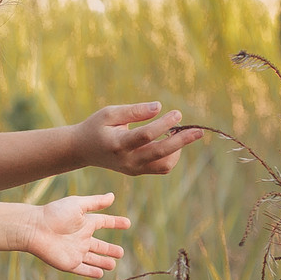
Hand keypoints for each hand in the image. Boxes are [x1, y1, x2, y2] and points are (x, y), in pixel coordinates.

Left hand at [0, 194, 130, 277]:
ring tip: (113, 264)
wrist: (35, 229)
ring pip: (93, 259)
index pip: (104, 222)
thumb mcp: (77, 204)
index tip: (127, 223)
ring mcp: (76, 252)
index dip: (115, 223)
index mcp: (85, 223)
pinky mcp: (69, 264)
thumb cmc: (55, 214)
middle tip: (121, 252)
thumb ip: (95, 202)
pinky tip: (100, 273)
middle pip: (99, 245)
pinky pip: (83, 269)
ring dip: (103, 262)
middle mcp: (81, 238)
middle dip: (110, 249)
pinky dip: (92, 272)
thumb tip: (112, 196)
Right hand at [81, 102, 203, 175]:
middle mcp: (127, 160)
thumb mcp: (110, 113)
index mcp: (117, 144)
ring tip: (178, 132)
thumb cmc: (96, 126)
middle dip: (181, 142)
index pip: (145, 136)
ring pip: (164, 164)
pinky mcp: (138, 172)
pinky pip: (162, 167)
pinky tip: (170, 139)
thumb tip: (159, 107)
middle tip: (198, 131)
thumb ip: (134, 110)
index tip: (177, 112)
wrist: (82, 150)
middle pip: (160, 154)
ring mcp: (133, 169)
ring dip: (177, 149)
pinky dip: (171, 155)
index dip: (163, 124)